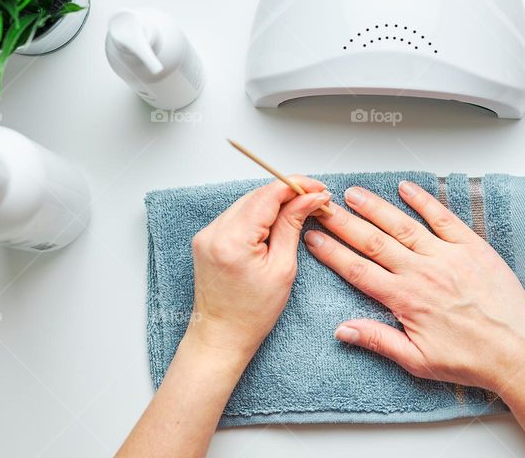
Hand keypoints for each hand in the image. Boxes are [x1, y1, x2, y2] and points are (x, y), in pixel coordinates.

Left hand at [187, 176, 329, 361]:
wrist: (221, 337)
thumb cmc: (251, 313)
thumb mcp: (282, 268)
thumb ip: (292, 225)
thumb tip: (309, 198)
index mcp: (233, 240)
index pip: (268, 195)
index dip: (296, 186)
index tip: (318, 189)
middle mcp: (214, 232)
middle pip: (257, 195)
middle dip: (288, 194)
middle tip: (315, 201)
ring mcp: (206, 234)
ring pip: (247, 203)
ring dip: (274, 204)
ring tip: (299, 214)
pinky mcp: (206, 238)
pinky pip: (237, 215)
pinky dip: (258, 215)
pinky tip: (275, 225)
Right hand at [304, 180, 524, 393]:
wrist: (515, 352)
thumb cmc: (470, 359)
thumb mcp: (417, 361)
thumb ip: (378, 340)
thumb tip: (343, 330)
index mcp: (405, 299)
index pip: (357, 269)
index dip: (331, 252)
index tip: (313, 237)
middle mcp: (422, 272)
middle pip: (373, 241)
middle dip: (343, 222)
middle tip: (322, 206)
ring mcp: (447, 256)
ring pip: (402, 225)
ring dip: (375, 207)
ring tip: (353, 194)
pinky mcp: (471, 247)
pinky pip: (443, 218)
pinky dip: (423, 201)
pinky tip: (406, 188)